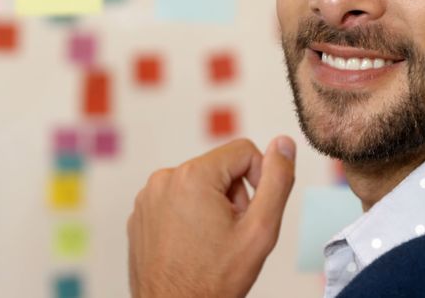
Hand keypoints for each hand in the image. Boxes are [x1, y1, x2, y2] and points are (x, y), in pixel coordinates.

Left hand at [127, 136, 296, 297]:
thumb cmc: (213, 280)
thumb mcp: (260, 230)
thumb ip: (277, 181)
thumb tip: (283, 144)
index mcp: (192, 176)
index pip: (244, 151)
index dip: (259, 180)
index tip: (252, 214)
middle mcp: (164, 179)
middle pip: (220, 169)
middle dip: (234, 197)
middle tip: (232, 234)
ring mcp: (148, 197)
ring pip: (199, 185)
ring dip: (212, 207)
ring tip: (212, 243)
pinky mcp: (141, 214)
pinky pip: (177, 200)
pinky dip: (190, 217)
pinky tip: (192, 246)